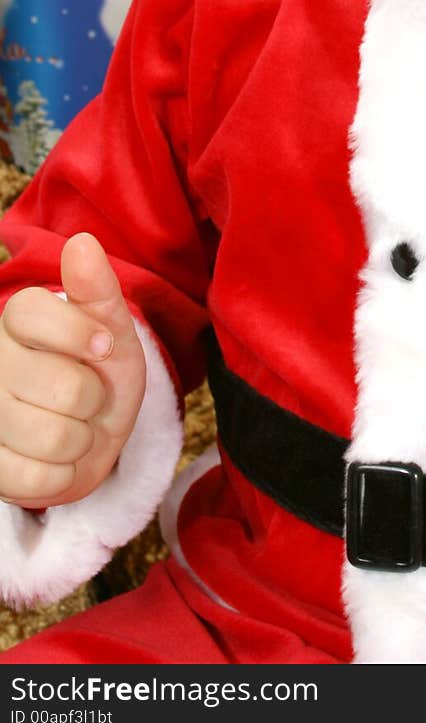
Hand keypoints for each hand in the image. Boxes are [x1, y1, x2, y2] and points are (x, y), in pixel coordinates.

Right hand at [0, 232, 146, 508]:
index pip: (32, 312)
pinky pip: (37, 480)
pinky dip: (63, 475)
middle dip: (94, 398)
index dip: (82, 335)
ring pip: (55, 437)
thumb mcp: (112, 328)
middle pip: (64, 388)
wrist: (93, 430)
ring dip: (83, 440)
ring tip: (74, 426)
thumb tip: (82, 242)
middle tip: (87, 396)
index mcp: (15, 319)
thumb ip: (98, 289)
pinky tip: (57, 458)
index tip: (103, 347)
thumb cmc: (100, 370)